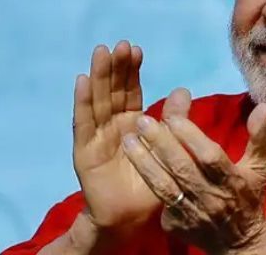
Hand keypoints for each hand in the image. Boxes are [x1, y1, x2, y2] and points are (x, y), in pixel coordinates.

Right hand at [72, 42, 190, 242]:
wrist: (129, 219)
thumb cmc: (152, 186)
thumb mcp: (168, 150)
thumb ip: (174, 122)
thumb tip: (184, 90)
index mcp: (132, 123)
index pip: (131, 90)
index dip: (132, 70)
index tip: (136, 49)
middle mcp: (112, 124)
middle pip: (112, 90)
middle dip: (115, 67)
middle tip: (120, 45)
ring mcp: (96, 135)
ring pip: (97, 100)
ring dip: (98, 75)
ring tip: (101, 52)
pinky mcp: (84, 150)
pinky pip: (83, 122)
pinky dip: (82, 101)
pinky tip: (82, 81)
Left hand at [122, 100, 265, 254]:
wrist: (240, 245)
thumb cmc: (249, 198)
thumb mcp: (260, 169)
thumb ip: (260, 137)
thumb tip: (262, 107)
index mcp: (233, 180)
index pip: (210, 157)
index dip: (191, 137)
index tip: (172, 117)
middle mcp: (211, 197)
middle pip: (183, 169)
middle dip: (161, 144)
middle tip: (142, 121)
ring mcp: (192, 212)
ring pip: (165, 186)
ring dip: (144, 162)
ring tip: (128, 140)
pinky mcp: (177, 224)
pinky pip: (159, 202)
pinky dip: (146, 182)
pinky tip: (129, 164)